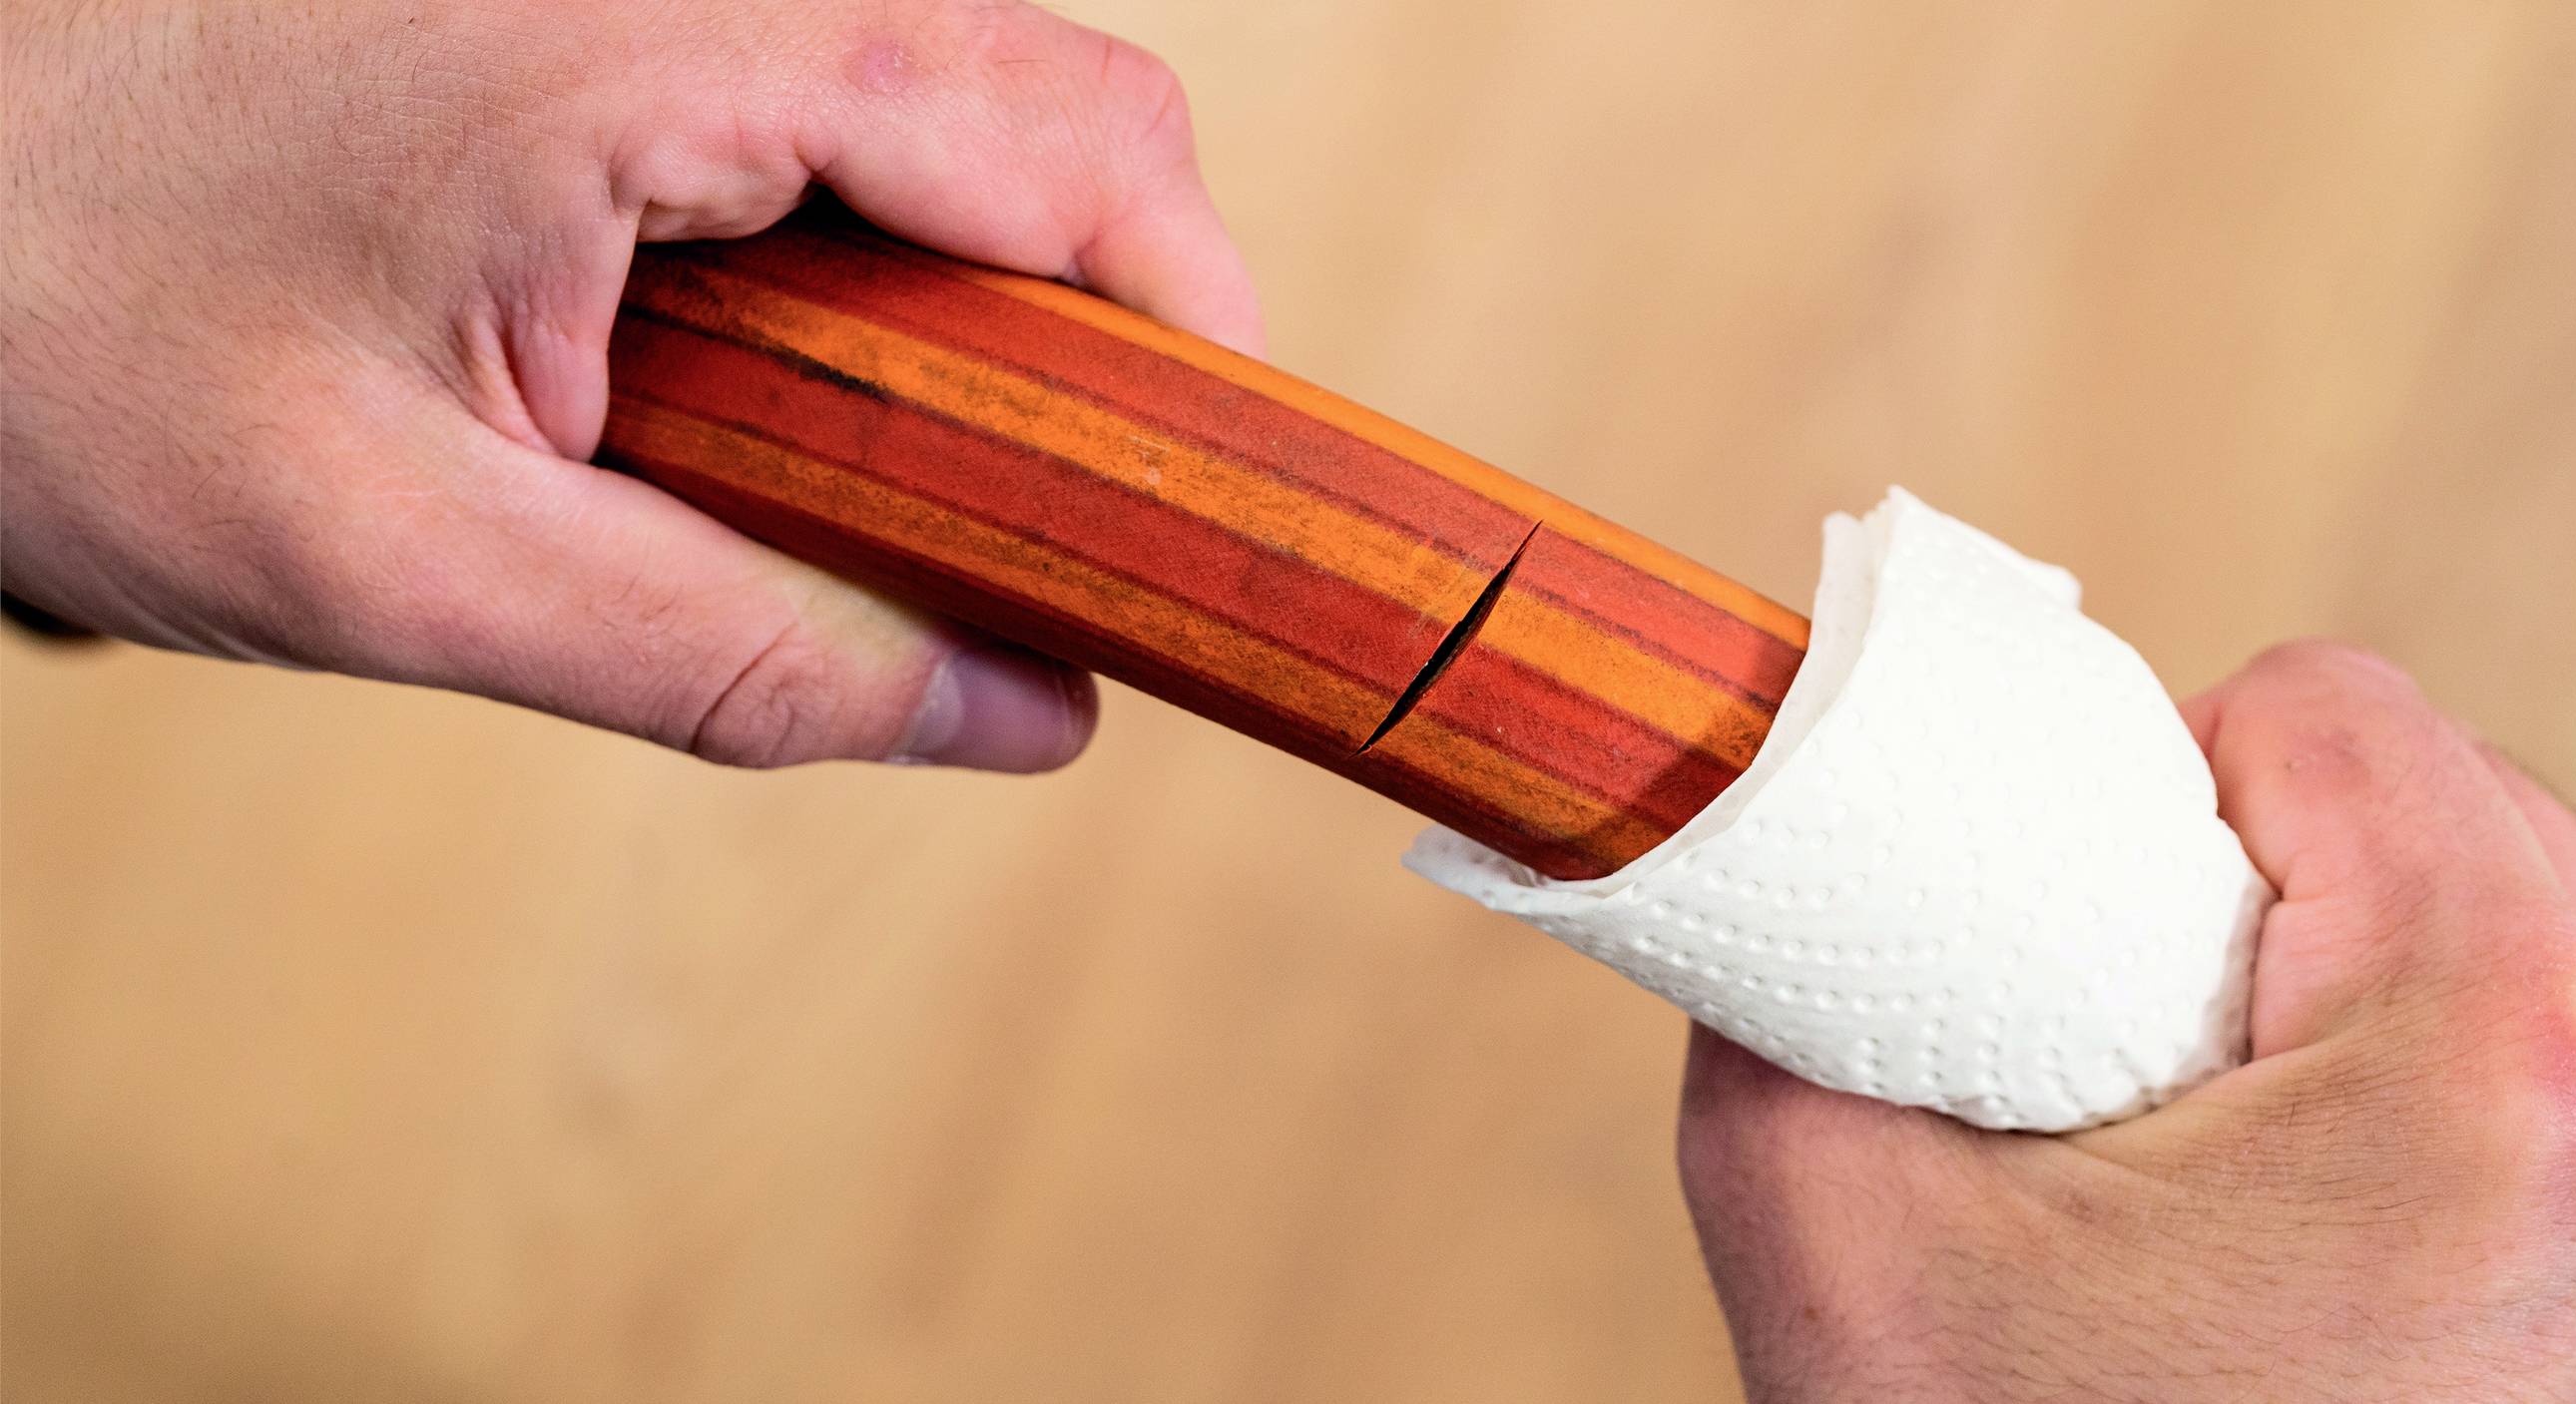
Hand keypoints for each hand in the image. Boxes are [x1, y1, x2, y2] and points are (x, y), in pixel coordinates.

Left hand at [3, 0, 1259, 768]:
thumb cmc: (54, 334)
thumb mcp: (400, 566)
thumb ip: (734, 655)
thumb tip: (1021, 713)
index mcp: (646, 55)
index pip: (1064, 131)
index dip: (1192, 313)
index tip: (1214, 493)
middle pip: (1054, 89)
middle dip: (1123, 302)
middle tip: (1073, 511)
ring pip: (961, 86)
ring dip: (1002, 278)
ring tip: (924, 463)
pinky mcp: (599, 21)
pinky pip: (843, 98)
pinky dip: (892, 243)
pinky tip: (803, 372)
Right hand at [1679, 642, 2575, 1401]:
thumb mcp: (1849, 1259)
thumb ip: (1799, 996)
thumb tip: (1779, 844)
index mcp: (2503, 1052)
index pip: (2333, 719)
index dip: (2180, 799)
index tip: (2131, 944)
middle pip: (2480, 817)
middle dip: (2317, 910)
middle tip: (2200, 1087)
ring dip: (2452, 999)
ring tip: (2318, 1175)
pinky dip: (2574, 1118)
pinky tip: (2447, 1233)